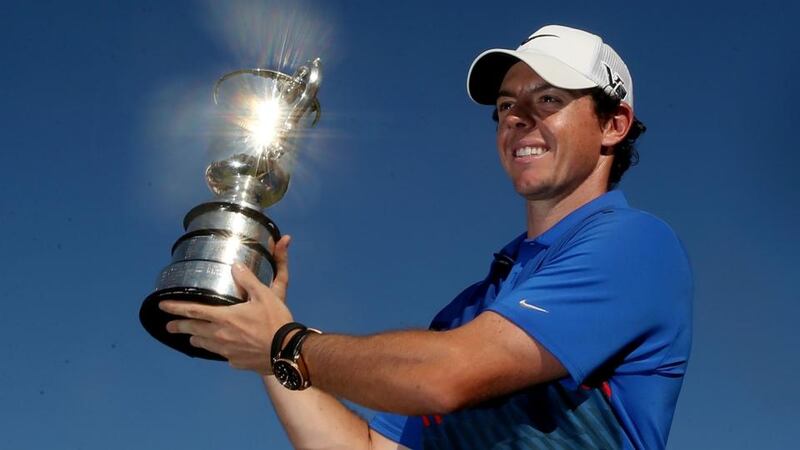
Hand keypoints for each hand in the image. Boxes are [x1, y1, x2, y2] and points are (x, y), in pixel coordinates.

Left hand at [159, 235, 293, 373]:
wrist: (286, 352)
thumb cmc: (276, 322)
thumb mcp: (264, 295)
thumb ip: (247, 280)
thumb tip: (236, 266)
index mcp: (224, 317)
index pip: (193, 311)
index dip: (175, 308)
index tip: (162, 306)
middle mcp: (220, 336)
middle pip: (192, 330)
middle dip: (179, 326)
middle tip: (168, 326)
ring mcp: (227, 352)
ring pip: (204, 344)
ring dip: (196, 338)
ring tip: (192, 337)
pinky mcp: (235, 362)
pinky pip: (221, 354)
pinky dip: (218, 348)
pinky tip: (223, 347)